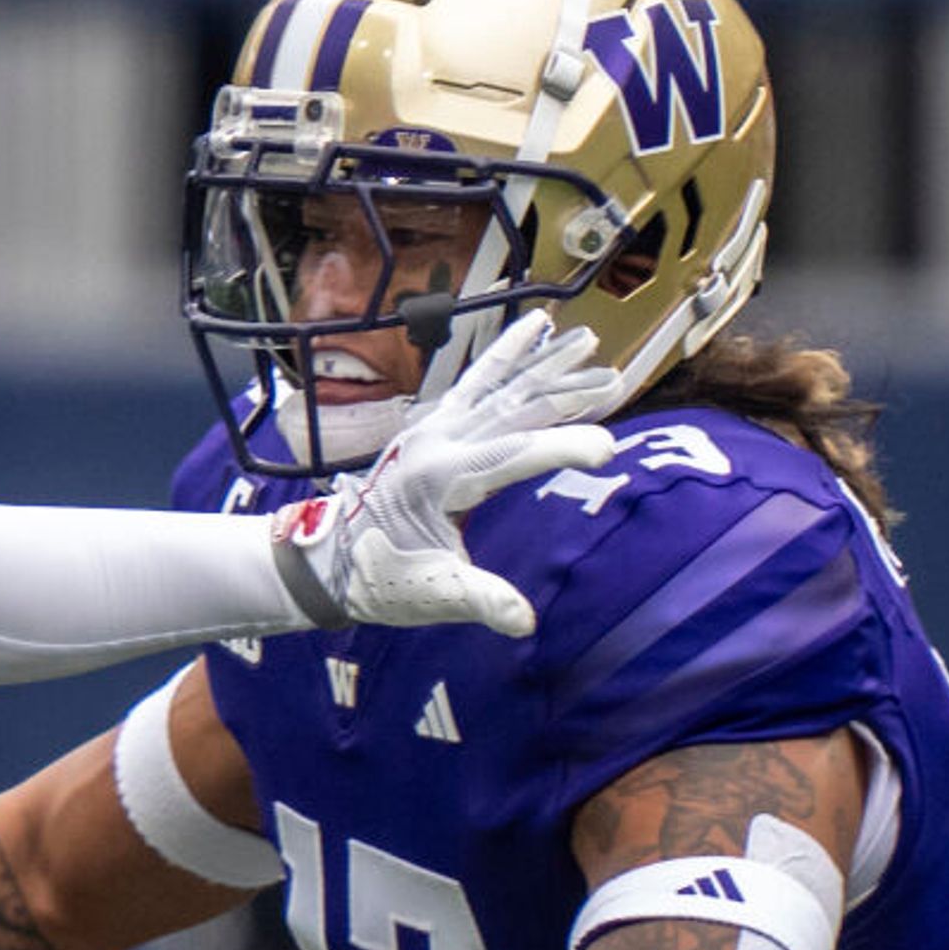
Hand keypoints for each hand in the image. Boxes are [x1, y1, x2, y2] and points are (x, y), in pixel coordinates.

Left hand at [280, 310, 620, 635]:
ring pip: (498, 387)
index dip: (559, 448)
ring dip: (545, 365)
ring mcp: (432, 429)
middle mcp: (435, 443)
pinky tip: (535, 328)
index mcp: (438, 479)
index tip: (605, 448)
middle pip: (512, 409)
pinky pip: (475, 382)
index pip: (511, 456)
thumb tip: (523, 621)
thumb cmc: (383, 580)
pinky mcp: (433, 426)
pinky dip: (505, 355)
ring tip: (590, 340)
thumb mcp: (434, 596)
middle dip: (567, 394)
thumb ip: (481, 601)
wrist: (331, 562)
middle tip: (618, 381)